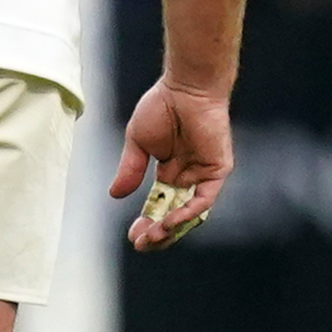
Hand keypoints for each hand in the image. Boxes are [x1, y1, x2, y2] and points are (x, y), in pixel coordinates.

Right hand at [112, 77, 232, 249]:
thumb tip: (114, 195)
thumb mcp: (137, 143)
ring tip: (152, 237)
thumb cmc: (162, 106)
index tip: (132, 236)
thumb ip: (130, 170)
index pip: (158, 207)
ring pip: (189, 213)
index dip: (146, 223)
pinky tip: (169, 221)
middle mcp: (187, 177)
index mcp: (169, 172)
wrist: (185, 88)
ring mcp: (203, 175)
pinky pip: (204, 200)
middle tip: (140, 243)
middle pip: (174, 216)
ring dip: (171, 229)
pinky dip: (187, 213)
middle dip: (157, 233)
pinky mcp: (217, 170)